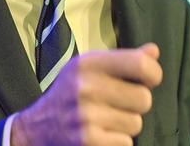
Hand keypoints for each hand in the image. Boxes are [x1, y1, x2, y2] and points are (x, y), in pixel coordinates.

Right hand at [11, 43, 161, 145]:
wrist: (35, 128)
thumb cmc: (70, 94)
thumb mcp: (89, 69)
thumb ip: (122, 60)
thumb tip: (153, 52)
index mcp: (88, 63)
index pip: (140, 64)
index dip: (152, 74)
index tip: (146, 80)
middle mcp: (86, 86)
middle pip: (144, 98)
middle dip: (135, 104)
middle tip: (117, 104)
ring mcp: (86, 116)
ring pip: (136, 123)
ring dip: (125, 125)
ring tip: (104, 120)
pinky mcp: (89, 141)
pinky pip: (126, 143)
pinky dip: (116, 142)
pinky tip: (99, 134)